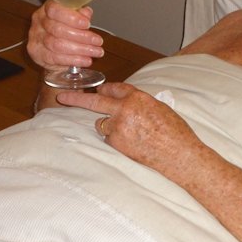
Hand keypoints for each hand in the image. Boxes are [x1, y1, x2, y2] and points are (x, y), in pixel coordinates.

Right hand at [26, 0, 103, 71]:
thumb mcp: (75, 18)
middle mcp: (39, 22)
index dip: (72, 17)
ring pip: (58, 45)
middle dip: (82, 36)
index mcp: (47, 9)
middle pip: (58, 29)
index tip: (87, 24)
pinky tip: (86, 60)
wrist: (53, 49)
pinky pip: (56, 58)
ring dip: (81, 49)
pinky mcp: (37, 54)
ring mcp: (36, 38)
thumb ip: (80, 14)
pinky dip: (74, 60)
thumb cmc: (66, 29)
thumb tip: (86, 13)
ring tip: (96, 52)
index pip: (54, 9)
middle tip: (98, 41)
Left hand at [57, 83, 200, 172]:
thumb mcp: (159, 108)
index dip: (106, 90)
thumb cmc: (175, 131)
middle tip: (62, 97)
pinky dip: (116, 141)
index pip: (114, 88)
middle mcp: (125, 109)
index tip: (98, 90)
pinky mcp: (116, 142)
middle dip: (76, 99)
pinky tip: (133, 144)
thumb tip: (126, 102)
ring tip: (130, 134)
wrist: (179, 153)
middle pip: (95, 101)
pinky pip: (109, 138)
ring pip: (102, 123)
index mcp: (138, 97)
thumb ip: (139, 103)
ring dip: (108, 126)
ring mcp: (118, 127)